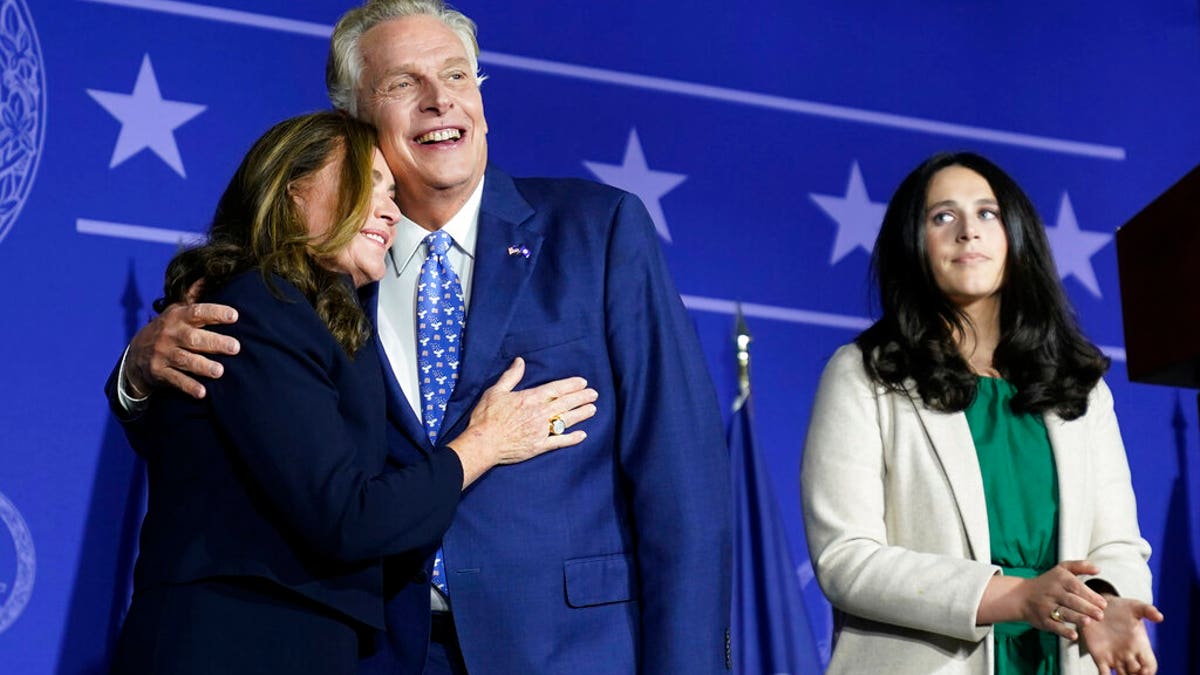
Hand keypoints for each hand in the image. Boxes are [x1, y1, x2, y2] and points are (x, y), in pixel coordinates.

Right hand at [126, 280, 239, 399]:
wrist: (135, 355)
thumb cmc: (167, 330)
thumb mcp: (176, 310)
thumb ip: (193, 296)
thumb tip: (208, 274)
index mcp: (177, 317)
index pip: (197, 312)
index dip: (215, 312)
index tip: (235, 316)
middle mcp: (170, 335)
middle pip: (193, 338)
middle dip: (215, 342)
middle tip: (236, 347)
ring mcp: (163, 354)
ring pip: (185, 360)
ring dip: (203, 366)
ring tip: (220, 371)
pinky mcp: (159, 373)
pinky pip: (175, 380)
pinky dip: (189, 387)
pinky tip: (203, 393)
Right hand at [447, 357, 597, 486]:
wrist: (483, 443)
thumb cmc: (486, 416)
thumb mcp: (496, 391)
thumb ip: (511, 376)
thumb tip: (520, 361)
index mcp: (531, 398)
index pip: (557, 389)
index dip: (572, 385)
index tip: (583, 382)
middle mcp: (540, 413)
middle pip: (566, 403)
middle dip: (582, 397)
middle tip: (594, 394)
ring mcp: (541, 430)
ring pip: (567, 420)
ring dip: (581, 414)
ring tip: (593, 409)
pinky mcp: (539, 446)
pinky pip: (560, 441)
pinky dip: (572, 438)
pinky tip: (582, 435)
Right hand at [978, 560, 1107, 639]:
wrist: (1021, 595)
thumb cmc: (1048, 583)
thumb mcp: (1061, 569)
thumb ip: (1080, 566)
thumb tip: (1098, 569)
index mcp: (1059, 579)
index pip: (1076, 587)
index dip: (1090, 595)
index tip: (1103, 604)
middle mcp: (1052, 592)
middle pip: (1071, 600)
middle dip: (1086, 608)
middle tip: (1100, 615)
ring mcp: (1046, 607)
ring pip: (1063, 613)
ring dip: (1076, 618)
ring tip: (1087, 622)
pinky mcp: (1042, 620)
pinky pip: (1054, 626)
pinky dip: (1063, 631)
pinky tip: (1073, 635)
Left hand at [1081, 596, 1161, 674]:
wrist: (1100, 606)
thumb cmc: (1122, 608)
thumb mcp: (1135, 607)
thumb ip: (1147, 610)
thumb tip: (1160, 616)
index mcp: (1141, 646)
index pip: (1150, 665)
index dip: (1149, 671)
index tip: (1145, 672)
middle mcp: (1129, 655)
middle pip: (1136, 674)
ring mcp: (1114, 658)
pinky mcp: (1099, 657)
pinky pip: (1103, 673)